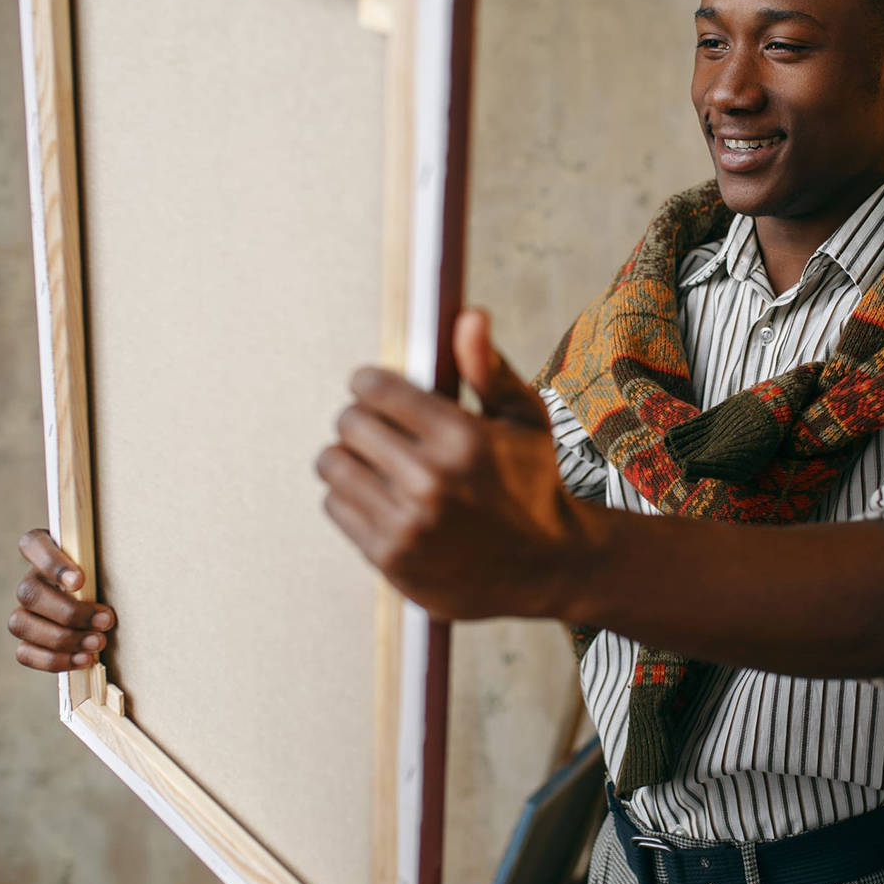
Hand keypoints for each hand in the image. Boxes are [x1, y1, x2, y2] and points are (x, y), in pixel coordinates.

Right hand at [8, 529, 115, 671]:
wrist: (106, 602)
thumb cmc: (109, 578)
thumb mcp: (107, 563)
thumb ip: (105, 562)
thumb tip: (131, 573)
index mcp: (46, 552)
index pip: (32, 544)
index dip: (52, 564)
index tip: (80, 581)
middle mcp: (31, 579)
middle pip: (29, 593)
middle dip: (69, 612)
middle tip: (106, 620)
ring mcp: (25, 609)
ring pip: (20, 624)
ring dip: (62, 639)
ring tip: (98, 643)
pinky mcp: (27, 638)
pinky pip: (24, 653)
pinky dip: (55, 659)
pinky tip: (84, 659)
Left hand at [315, 308, 589, 619]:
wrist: (550, 569)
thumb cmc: (536, 483)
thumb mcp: (525, 419)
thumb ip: (488, 368)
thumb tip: (469, 315)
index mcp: (462, 438)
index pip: (374, 388)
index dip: (371, 383)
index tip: (377, 391)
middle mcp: (431, 481)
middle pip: (347, 424)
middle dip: (361, 420)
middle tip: (381, 430)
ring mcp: (408, 523)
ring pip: (332, 464)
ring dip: (349, 458)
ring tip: (375, 463)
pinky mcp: (391, 557)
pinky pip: (335, 506)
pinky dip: (350, 498)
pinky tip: (380, 498)